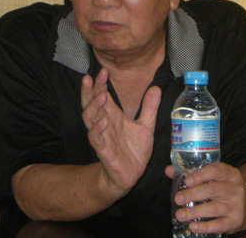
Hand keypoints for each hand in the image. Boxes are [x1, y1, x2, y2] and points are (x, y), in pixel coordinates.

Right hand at [81, 68, 160, 196]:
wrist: (130, 175)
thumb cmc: (134, 150)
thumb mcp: (146, 126)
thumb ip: (149, 108)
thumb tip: (155, 87)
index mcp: (113, 115)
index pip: (102, 96)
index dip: (101, 84)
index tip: (104, 70)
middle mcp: (104, 123)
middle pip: (91, 104)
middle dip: (89, 90)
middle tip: (91, 77)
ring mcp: (102, 136)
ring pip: (90, 119)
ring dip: (93, 107)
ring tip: (101, 95)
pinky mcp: (104, 151)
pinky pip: (96, 139)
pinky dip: (98, 130)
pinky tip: (103, 121)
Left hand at [165, 163, 245, 234]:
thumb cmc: (223, 187)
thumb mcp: (213, 177)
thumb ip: (191, 173)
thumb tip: (169, 170)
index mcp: (229, 173)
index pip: (215, 170)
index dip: (200, 175)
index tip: (187, 181)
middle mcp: (234, 188)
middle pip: (212, 190)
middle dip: (192, 194)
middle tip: (177, 199)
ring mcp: (235, 205)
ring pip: (213, 208)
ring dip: (195, 212)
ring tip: (180, 214)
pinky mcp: (235, 221)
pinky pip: (218, 225)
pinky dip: (205, 227)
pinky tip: (193, 226)